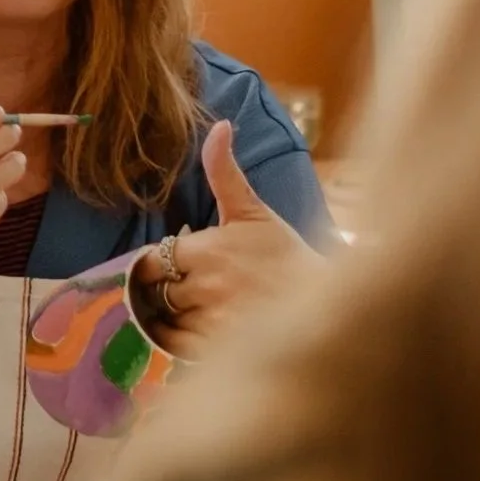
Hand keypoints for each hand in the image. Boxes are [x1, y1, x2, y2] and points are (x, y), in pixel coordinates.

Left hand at [155, 121, 321, 355]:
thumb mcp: (254, 212)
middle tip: (182, 291)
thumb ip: (225, 172)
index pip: (151, 258)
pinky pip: (175, 348)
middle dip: (162, 290)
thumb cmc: (289, 257)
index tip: (171, 267)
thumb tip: (218, 125)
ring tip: (192, 312)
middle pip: (153, 290)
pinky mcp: (214, 355)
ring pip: (162, 320)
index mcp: (207, 250)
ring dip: (167, 317)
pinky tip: (198, 333)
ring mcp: (208, 324)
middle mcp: (203, 288)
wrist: (328, 309)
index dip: (157, 264)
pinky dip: (176, 342)